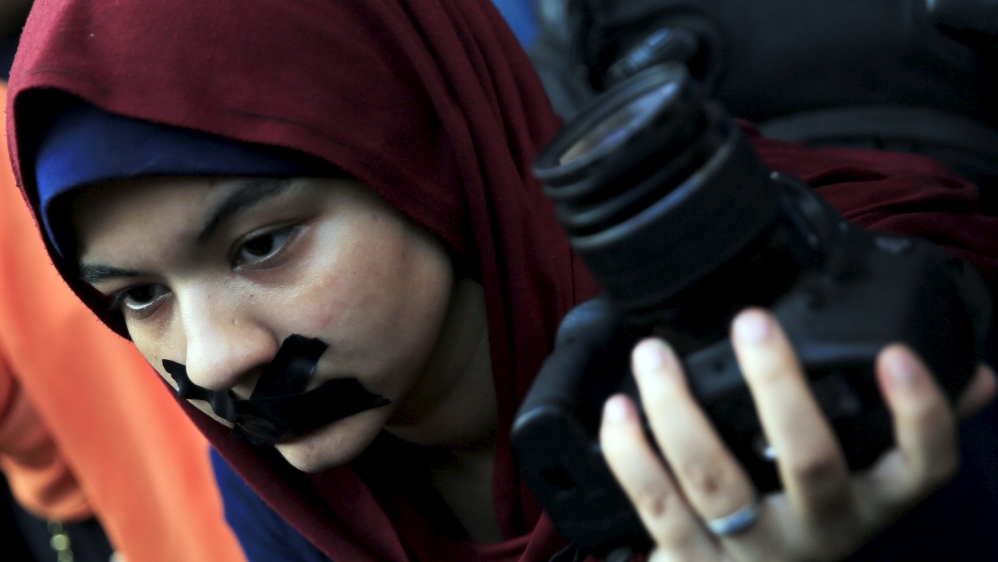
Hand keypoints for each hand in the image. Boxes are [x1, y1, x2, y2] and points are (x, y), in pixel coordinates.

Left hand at [599, 308, 996, 561]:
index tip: (894, 352)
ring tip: (654, 354)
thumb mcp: (868, 487)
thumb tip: (975, 375)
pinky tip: (617, 409)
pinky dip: (630, 454)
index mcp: (871, 504)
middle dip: (780, 386)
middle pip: (810, 460)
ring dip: (679, 410)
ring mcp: (752, 550)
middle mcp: (819, 530)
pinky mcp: (690, 560)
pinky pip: (655, 503)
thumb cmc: (808, 525)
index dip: (919, 412)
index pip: (925, 466)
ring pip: (714, 478)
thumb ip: (910, 432)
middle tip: (752, 321)